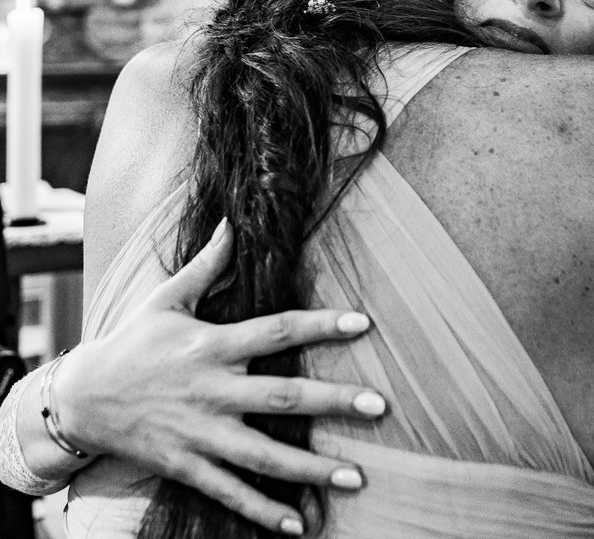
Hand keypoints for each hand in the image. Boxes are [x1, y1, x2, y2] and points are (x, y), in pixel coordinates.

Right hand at [53, 219, 384, 534]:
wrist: (79, 398)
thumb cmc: (132, 343)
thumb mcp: (166, 299)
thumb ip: (206, 265)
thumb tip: (232, 221)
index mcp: (212, 345)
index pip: (276, 330)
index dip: (320, 325)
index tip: (363, 324)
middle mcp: (212, 391)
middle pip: (281, 396)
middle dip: (332, 401)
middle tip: (379, 406)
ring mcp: (200, 433)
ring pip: (262, 454)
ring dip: (311, 468)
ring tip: (356, 477)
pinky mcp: (186, 465)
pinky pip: (230, 492)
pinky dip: (262, 509)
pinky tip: (298, 525)